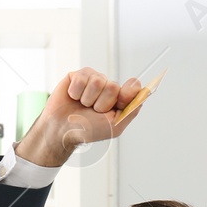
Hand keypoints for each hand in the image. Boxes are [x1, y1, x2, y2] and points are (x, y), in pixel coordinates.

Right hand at [13, 68, 144, 167]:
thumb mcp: (115, 126)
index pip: (133, 86)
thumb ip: (132, 109)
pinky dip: (76, 92)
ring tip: (82, 105)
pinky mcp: (78, 76)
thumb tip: (144, 91)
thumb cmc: (87, 130)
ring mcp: (93, 79)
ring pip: (98, 81)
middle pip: (114, 86)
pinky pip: (82, 78)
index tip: (118, 104)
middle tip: (92, 111)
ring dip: (88, 99)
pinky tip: (73, 98)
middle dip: (101, 103)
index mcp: (120, 98)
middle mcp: (108, 87)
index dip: (126, 95)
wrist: (62, 130)